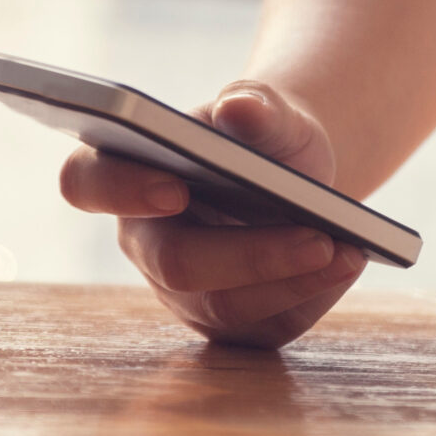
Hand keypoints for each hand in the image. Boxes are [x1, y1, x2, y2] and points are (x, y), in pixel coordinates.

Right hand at [59, 81, 367, 347]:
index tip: (174, 187)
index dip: (119, 189)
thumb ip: (257, 105)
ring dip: (292, 281)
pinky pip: (263, 330)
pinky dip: (312, 297)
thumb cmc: (266, 139)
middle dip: (249, 254)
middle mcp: (143, 240)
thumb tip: (240, 107)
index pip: (87, 182)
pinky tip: (348, 264)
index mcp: (125, 171)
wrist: (297, 177)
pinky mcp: (225, 322)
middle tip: (317, 237)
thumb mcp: (272, 113)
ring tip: (348, 250)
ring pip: (224, 307)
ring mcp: (179, 291)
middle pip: (175, 263)